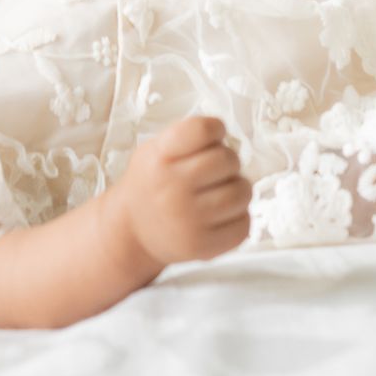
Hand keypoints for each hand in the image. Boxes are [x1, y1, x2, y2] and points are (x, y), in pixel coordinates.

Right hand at [113, 116, 250, 267]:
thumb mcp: (154, 150)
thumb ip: (187, 137)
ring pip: (242, 192)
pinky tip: (221, 215)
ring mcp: (189, 220)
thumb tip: (225, 134)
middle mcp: (173, 188)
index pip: (202, 130)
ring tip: (220, 192)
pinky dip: (238, 216)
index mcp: (160, 158)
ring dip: (237, 188)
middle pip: (228, 159)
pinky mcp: (203, 246)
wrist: (132, 230)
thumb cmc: (151, 182)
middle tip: (216, 170)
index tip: (214, 135)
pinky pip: (244, 224)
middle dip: (228, 161)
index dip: (215, 128)